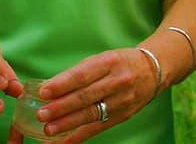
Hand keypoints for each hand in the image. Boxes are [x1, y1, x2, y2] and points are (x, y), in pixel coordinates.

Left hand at [29, 47, 158, 142]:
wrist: (153, 71)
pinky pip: (97, 128)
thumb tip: (49, 88)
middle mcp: (117, 81)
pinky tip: (62, 142)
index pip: (82, 75)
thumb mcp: (102, 58)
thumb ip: (79, 72)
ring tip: (48, 129)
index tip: (43, 91)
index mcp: (109, 62)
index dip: (62, 84)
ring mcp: (122, 101)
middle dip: (61, 107)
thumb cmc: (120, 62)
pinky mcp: (123, 116)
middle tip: (42, 114)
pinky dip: (78, 137)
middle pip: (85, 97)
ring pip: (91, 115)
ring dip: (67, 124)